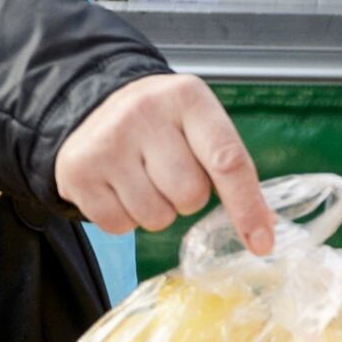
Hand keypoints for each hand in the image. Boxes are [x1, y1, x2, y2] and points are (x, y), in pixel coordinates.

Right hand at [59, 72, 274, 245]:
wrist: (93, 106)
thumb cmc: (161, 123)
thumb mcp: (199, 124)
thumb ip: (232, 167)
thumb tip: (264, 228)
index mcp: (188, 98)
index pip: (226, 160)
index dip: (247, 206)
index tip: (262, 243)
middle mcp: (144, 114)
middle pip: (190, 195)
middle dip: (187, 197)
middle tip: (169, 172)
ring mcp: (107, 142)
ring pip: (156, 217)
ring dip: (157, 210)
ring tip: (142, 178)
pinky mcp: (77, 171)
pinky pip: (119, 226)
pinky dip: (125, 218)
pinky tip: (118, 187)